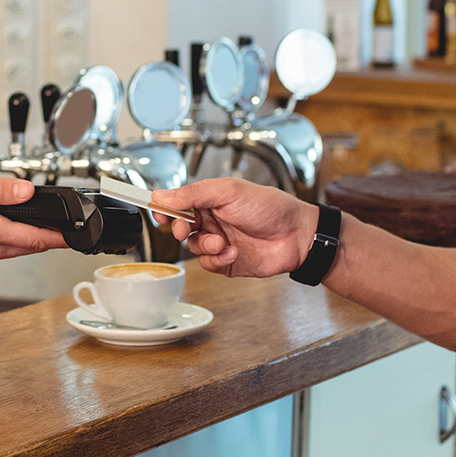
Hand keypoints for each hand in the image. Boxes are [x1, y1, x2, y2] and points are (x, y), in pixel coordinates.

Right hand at [0, 168, 65, 263]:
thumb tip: (26, 191)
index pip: (35, 238)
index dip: (60, 237)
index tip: (77, 236)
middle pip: (29, 247)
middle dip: (50, 240)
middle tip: (69, 231)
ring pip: (15, 250)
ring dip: (32, 241)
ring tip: (48, 231)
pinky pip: (0, 250)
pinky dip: (13, 242)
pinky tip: (15, 232)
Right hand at [151, 179, 320, 277]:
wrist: (297, 235)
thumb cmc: (271, 207)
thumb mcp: (229, 192)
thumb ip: (193, 193)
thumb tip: (162, 194)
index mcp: (211, 199)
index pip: (178, 202)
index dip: (166, 208)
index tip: (158, 212)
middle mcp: (213, 220)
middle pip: (181, 226)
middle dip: (181, 229)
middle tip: (186, 229)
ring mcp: (219, 241)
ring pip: (193, 247)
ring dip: (205, 245)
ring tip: (221, 241)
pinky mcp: (226, 262)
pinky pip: (207, 264)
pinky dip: (216, 259)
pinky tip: (232, 252)